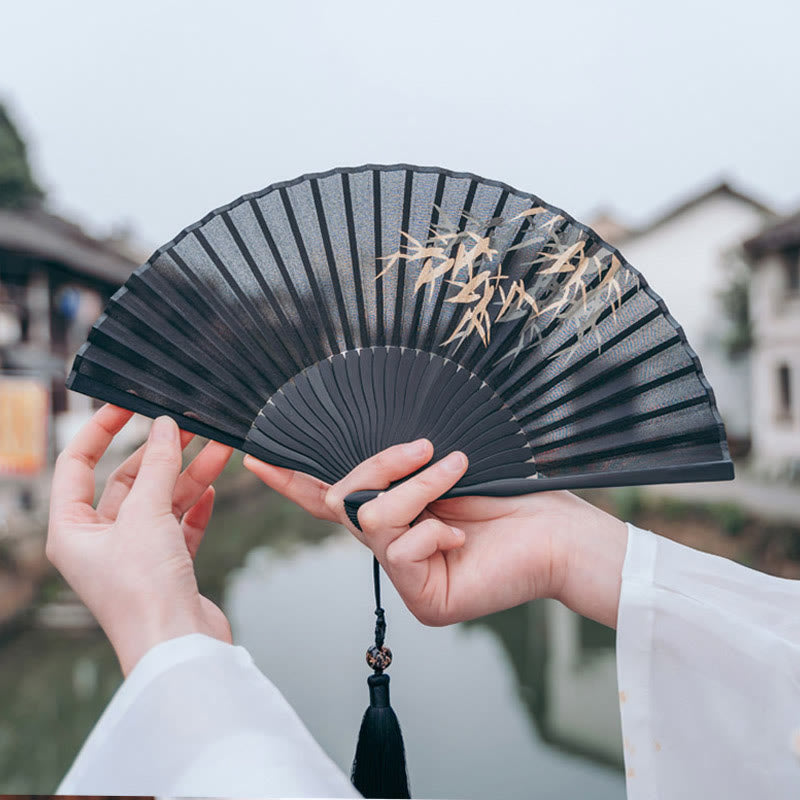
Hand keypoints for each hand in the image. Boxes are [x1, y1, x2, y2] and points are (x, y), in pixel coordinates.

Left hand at [47, 405, 233, 674]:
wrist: (180, 647)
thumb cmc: (145, 593)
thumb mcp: (147, 516)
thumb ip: (158, 467)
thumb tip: (167, 428)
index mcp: (73, 531)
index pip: (78, 466)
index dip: (101, 431)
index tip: (128, 405)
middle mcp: (101, 542)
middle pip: (129, 481)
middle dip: (161, 453)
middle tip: (189, 425)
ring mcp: (136, 555)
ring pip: (161, 501)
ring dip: (189, 474)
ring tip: (220, 447)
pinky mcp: (168, 568)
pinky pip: (180, 525)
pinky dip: (196, 507)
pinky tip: (212, 489)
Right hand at [244, 442, 626, 627]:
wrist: (561, 530)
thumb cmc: (513, 493)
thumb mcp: (444, 468)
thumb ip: (400, 467)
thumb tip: (367, 458)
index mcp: (398, 513)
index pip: (332, 498)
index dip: (292, 478)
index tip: (256, 454)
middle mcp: (394, 545)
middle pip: (344, 500)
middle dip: (380, 466)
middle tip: (427, 449)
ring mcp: (407, 576)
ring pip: (374, 520)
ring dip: (418, 488)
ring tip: (457, 472)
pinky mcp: (425, 601)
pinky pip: (401, 551)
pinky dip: (434, 529)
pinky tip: (462, 536)